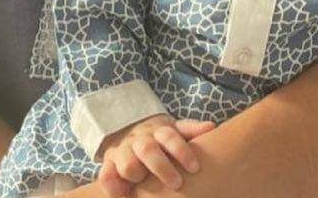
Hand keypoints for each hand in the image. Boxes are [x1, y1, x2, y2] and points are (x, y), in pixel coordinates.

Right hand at [97, 115, 215, 196]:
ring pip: (127, 164)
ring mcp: (122, 151)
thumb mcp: (175, 130)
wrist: (129, 134)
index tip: (195, 167)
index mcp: (157, 131)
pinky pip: (106, 176)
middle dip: (162, 167)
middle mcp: (139, 140)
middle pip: (148, 149)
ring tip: (147, 188)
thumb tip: (211, 126)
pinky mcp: (108, 165)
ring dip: (138, 175)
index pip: (170, 136)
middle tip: (177, 183)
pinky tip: (125, 196)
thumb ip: (191, 129)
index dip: (181, 151)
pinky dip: (113, 188)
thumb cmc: (159, 138)